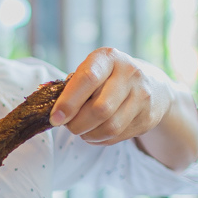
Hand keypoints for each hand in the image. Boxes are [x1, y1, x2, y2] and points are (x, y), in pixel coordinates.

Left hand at [49, 47, 197, 169]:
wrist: (153, 86)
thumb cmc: (108, 79)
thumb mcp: (92, 71)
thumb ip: (71, 84)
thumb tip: (44, 99)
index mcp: (109, 58)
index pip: (87, 79)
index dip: (68, 102)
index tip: (55, 119)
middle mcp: (129, 73)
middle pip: (100, 109)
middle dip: (77, 124)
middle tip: (68, 126)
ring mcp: (142, 96)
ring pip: (110, 127)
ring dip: (88, 134)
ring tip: (81, 129)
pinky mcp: (148, 117)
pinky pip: (117, 136)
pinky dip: (100, 140)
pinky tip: (95, 133)